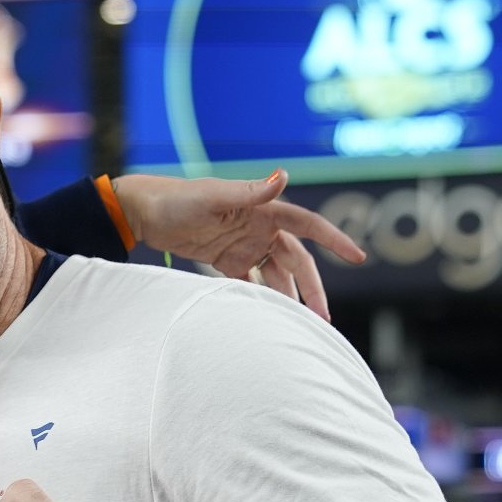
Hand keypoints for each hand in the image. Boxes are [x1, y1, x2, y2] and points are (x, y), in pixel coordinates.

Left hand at [112, 170, 364, 321]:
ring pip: (277, 276)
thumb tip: (284, 175)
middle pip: (296, 261)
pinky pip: (252, 284)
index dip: (334, 240)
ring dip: (289, 298)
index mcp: (263, 209)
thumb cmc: (177, 200)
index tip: (358, 256)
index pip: (308, 225)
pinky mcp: (227, 261)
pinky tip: (270, 319)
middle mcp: (260, 228)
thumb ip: (249, 191)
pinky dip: (262, 299)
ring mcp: (245, 246)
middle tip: (323, 320)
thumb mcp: (213, 196)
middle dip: (312, 289)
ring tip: (299, 327)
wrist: (143, 213)